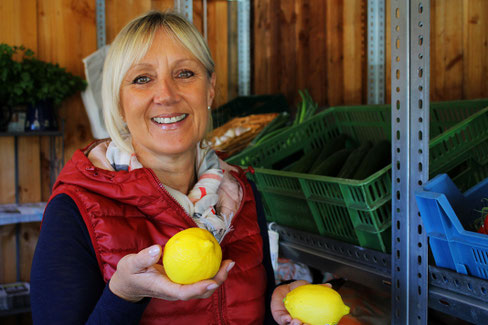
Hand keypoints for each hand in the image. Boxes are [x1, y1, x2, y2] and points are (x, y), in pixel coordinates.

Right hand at [109, 244, 234, 301]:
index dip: (200, 288)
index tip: (213, 281)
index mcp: (165, 289)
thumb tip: (157, 249)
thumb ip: (143, 258)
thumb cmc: (130, 273)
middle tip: (229, 263)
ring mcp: (180, 286)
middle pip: (201, 292)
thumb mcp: (131, 264)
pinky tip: (216, 256)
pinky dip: (209, 268)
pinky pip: (199, 276)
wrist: (128, 283)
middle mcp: (176, 290)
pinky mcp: (182, 281)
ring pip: (203, 286)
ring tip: (229, 261)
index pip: (185, 292)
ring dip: (218, 275)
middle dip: (217, 280)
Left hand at [271, 280, 331, 324]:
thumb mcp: (308, 288)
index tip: (321, 323)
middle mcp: (300, 321)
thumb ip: (318, 288)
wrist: (284, 289)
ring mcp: (290, 321)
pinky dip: (285, 320)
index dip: (317, 324)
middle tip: (307, 324)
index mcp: (308, 316)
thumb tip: (329, 285)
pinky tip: (288, 317)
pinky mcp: (280, 318)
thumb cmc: (298, 291)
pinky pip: (283, 320)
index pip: (314, 322)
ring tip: (297, 322)